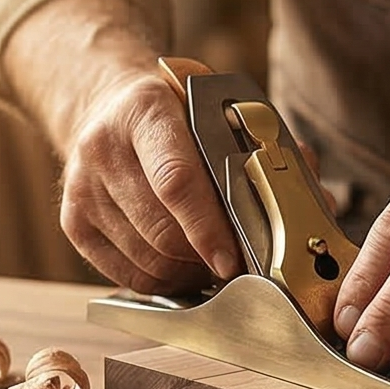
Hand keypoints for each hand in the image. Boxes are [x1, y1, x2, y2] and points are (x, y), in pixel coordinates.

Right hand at [60, 71, 243, 294]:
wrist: (107, 107)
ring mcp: (81, 189)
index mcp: (144, 109)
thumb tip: (316, 199)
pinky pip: (130, 275)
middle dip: (207, 257)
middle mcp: (102, 147)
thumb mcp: (215, 108)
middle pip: (162, 231)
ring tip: (216, 263)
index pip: (177, 181)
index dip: (209, 228)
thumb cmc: (177, 114)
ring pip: (149, 260)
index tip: (235, 259)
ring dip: (191, 272)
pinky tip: (187, 267)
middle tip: (241, 265)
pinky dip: (167, 281)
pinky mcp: (73, 224)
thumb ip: (263, 149)